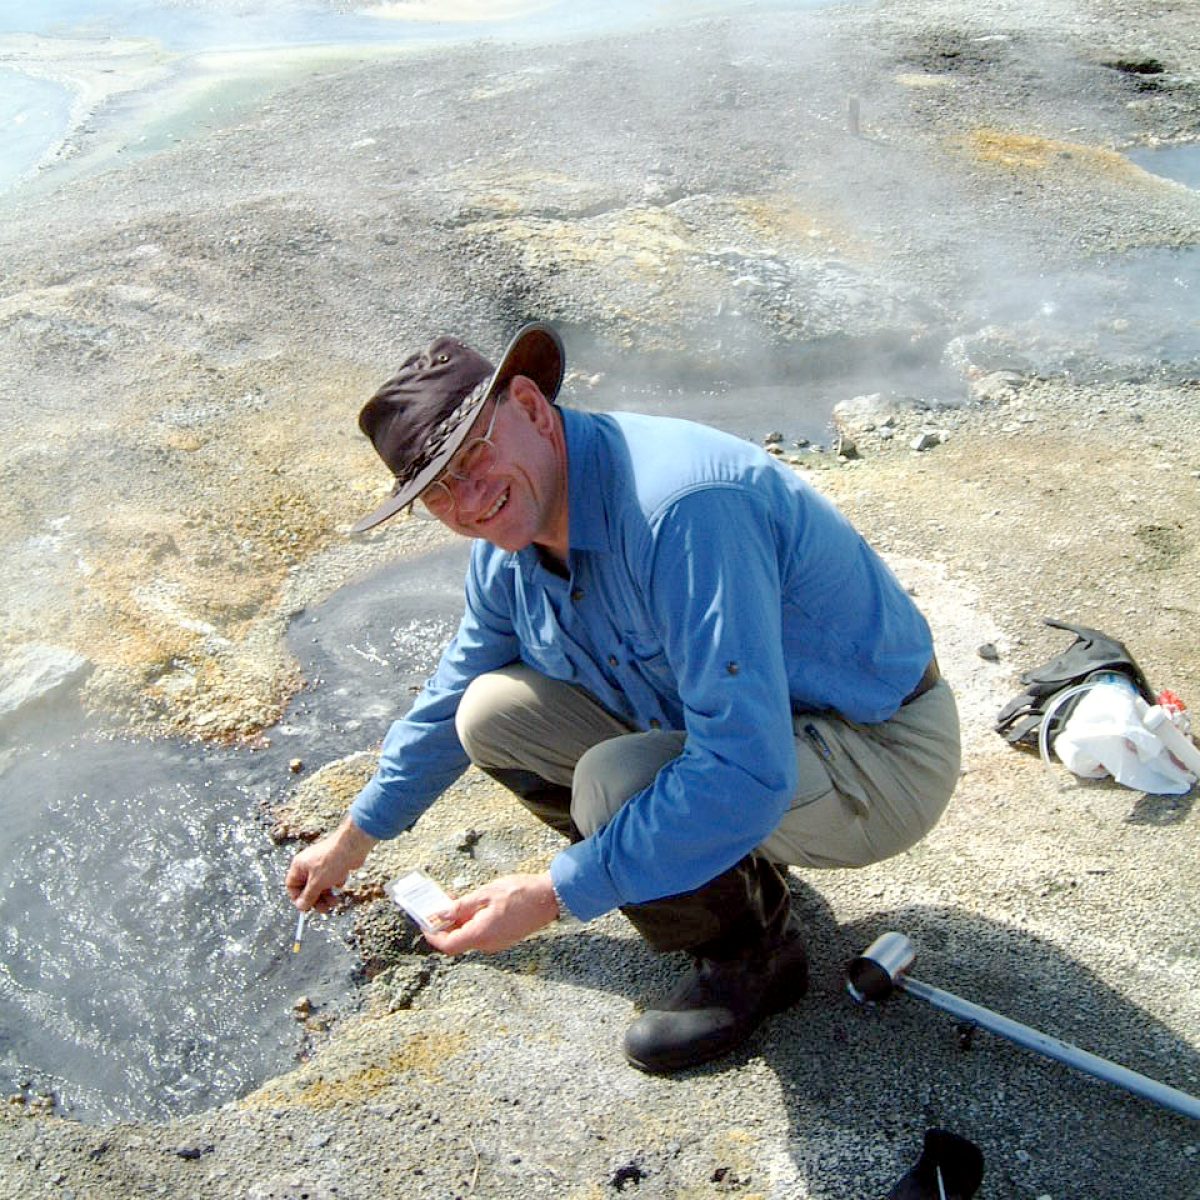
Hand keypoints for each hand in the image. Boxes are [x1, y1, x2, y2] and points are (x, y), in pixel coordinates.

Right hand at [286, 816, 376, 912]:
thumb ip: (308, 896)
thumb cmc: (332, 859)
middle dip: (316, 899)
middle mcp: (309, 865)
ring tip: (336, 901)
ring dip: (328, 895)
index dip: (298, 898)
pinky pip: (332, 879)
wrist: (353, 846)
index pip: (292, 885)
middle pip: (308, 888)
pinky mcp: (334, 865)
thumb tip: (301, 906)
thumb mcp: (317, 883)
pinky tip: (341, 879)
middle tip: (325, 909)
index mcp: (299, 866)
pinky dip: (336, 883)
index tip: (306, 907)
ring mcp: (322, 865)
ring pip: (321, 885)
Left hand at [424, 873, 559, 954]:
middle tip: (441, 905)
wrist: (550, 897)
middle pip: (458, 942)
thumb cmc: (520, 892)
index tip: (426, 923)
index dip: (434, 936)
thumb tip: (440, 915)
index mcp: (481, 934)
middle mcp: (488, 944)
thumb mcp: (486, 894)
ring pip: (470, 937)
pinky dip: (473, 923)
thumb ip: (461, 906)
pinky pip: (482, 934)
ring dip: (460, 923)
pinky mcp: (505, 937)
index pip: (448, 945)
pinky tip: (476, 906)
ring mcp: (498, 942)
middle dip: (446, 926)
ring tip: (458, 902)